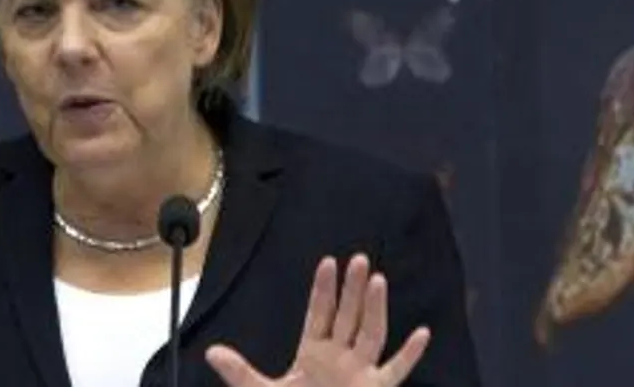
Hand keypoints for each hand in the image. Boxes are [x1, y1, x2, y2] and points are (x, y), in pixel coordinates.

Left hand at [206, 254, 430, 386]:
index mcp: (313, 354)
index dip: (323, 290)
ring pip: (371, 334)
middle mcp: (340, 358)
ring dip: (375, 309)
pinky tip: (421, 333)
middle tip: (359, 259)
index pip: (320, 314)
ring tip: (378, 280)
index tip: (328, 262)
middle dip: (352, 289)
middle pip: (348, 316)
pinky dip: (409, 354)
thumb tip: (211, 352)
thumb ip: (240, 373)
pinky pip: (396, 370)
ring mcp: (359, 373)